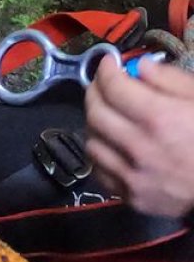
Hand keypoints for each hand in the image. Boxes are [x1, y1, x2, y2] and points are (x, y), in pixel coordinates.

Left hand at [87, 57, 193, 216]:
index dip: (106, 69)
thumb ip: (170, 79)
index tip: (110, 63)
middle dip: (96, 91)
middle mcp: (140, 147)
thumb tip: (138, 67)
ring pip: (92, 142)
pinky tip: (115, 146)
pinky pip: (100, 171)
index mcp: (159, 119)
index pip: (112, 86)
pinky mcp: (135, 199)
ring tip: (110, 117)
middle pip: (95, 112)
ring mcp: (135, 177)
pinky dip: (103, 155)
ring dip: (96, 124)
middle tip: (105, 86)